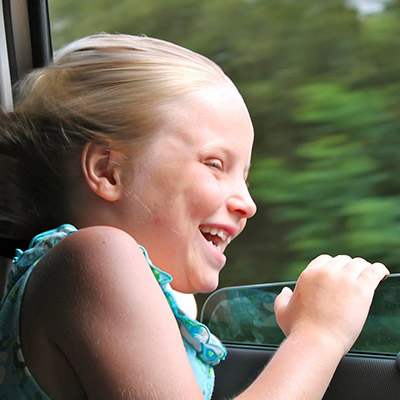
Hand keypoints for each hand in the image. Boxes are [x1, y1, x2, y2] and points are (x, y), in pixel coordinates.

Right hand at [274, 255, 388, 354]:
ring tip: (369, 277)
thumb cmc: (299, 330)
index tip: (340, 275)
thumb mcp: (282, 312)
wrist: (315, 342)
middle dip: (349, 268)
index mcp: (309, 274)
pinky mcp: (361, 290)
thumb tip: (285, 291)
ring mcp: (344, 280)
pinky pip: (374, 271)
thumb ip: (282, 298)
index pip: (325, 260)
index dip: (334, 267)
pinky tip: (382, 274)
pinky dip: (379, 270)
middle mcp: (326, 272)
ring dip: (364, 269)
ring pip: (359, 263)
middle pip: (343, 260)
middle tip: (355, 279)